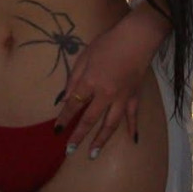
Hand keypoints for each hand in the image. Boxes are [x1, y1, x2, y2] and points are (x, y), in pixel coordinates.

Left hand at [54, 6, 169, 157]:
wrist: (136, 38)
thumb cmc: (107, 43)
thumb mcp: (85, 56)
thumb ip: (74, 78)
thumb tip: (65, 98)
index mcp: (90, 82)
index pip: (74, 105)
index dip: (64, 118)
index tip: (57, 130)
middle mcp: (105, 95)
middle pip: (90, 119)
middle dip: (78, 136)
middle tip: (70, 150)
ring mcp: (122, 98)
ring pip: (110, 124)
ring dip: (101, 140)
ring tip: (93, 153)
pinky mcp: (135, 96)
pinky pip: (133, 115)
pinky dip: (133, 127)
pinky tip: (132, 139)